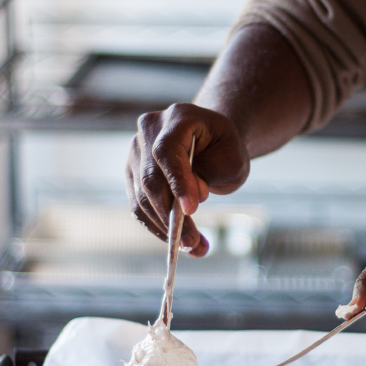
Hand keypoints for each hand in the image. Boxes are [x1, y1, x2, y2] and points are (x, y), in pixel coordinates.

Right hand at [125, 103, 249, 256]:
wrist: (213, 140)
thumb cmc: (225, 148)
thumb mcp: (232, 159)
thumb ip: (211, 175)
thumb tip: (189, 201)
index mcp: (178, 117)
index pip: (167, 152)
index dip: (177, 182)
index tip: (191, 210)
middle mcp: (149, 131)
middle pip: (150, 178)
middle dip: (171, 215)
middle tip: (192, 243)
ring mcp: (136, 152)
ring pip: (141, 197)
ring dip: (166, 228)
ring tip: (193, 248)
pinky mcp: (133, 174)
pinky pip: (139, 206)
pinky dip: (158, 227)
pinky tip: (179, 243)